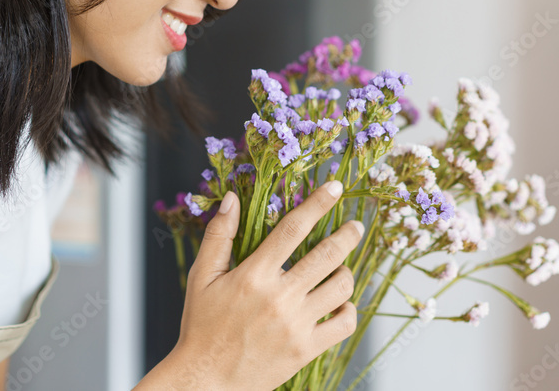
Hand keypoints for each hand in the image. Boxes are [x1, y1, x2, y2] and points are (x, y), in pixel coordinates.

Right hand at [172, 180, 363, 389]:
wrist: (206, 380)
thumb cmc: (202, 326)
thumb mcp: (202, 277)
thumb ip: (219, 235)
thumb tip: (232, 198)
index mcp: (254, 275)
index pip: (293, 229)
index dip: (318, 203)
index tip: (336, 187)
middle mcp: (279, 297)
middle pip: (327, 255)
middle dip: (348, 235)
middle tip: (356, 226)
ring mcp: (296, 324)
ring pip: (341, 287)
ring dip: (346, 271)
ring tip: (341, 267)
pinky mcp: (306, 349)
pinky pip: (344, 324)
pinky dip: (348, 309)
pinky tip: (339, 302)